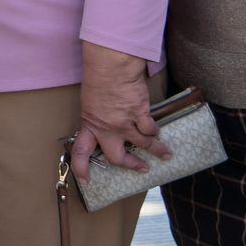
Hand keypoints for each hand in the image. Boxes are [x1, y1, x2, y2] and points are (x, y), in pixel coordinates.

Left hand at [71, 41, 170, 181]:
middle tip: (140, 168)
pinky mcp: (139, 114)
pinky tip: (159, 131)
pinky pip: (151, 129)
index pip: (80, 150)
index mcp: (91, 124)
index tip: (85, 179)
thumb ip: (97, 116)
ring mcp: (124, 123)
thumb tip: (104, 123)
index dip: (81, 167)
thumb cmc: (98, 78)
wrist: (111, 66)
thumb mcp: (90, 101)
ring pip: (142, 145)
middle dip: (130, 165)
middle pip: (117, 157)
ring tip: (165, 155)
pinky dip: (156, 131)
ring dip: (156, 151)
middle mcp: (107, 128)